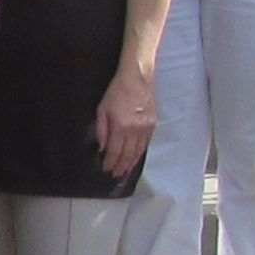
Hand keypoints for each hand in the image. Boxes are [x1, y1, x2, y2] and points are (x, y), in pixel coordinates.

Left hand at [92, 67, 158, 183]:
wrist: (138, 78)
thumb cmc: (117, 91)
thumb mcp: (102, 109)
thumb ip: (102, 130)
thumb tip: (102, 148)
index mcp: (121, 126)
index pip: (114, 151)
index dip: (110, 162)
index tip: (106, 170)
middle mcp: (135, 130)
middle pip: (127, 154)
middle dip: (121, 166)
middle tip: (116, 175)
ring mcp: (146, 128)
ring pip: (138, 151)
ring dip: (131, 163)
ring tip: (125, 171)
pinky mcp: (153, 124)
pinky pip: (146, 144)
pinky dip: (140, 153)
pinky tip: (136, 158)